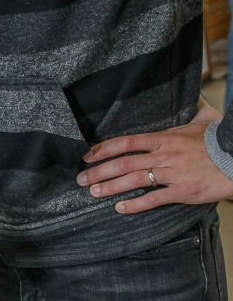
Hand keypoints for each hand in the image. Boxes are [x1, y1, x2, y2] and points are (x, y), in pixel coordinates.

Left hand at [77, 101, 232, 214]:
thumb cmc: (220, 139)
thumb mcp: (205, 118)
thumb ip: (193, 107)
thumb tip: (191, 92)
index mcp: (165, 138)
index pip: (126, 142)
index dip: (103, 149)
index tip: (87, 156)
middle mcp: (165, 155)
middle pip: (124, 163)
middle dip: (99, 171)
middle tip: (81, 179)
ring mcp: (173, 174)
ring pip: (135, 180)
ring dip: (111, 187)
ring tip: (94, 192)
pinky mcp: (183, 191)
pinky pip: (154, 199)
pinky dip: (135, 205)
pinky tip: (120, 208)